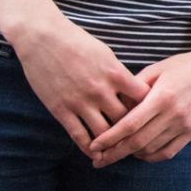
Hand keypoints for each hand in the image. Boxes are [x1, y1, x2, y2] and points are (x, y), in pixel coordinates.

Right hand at [6, 18, 150, 159]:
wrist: (42, 38)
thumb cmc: (76, 41)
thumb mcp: (105, 53)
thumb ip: (119, 74)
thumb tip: (133, 92)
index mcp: (115, 74)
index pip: (142, 99)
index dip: (147, 108)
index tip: (148, 113)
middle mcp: (100, 90)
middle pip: (125, 119)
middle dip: (132, 129)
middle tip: (136, 137)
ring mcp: (80, 102)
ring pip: (104, 132)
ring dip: (112, 143)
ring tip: (117, 150)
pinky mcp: (61, 110)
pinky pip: (78, 136)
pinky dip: (89, 148)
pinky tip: (94, 153)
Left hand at [88, 25, 190, 166]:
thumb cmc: (182, 66)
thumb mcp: (156, 69)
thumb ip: (134, 88)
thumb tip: (112, 106)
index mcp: (162, 96)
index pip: (130, 124)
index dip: (109, 138)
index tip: (94, 145)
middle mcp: (174, 114)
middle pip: (138, 142)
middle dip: (114, 153)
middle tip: (98, 159)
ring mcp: (185, 125)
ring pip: (151, 149)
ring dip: (131, 154)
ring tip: (117, 153)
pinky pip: (168, 152)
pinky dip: (151, 156)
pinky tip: (140, 153)